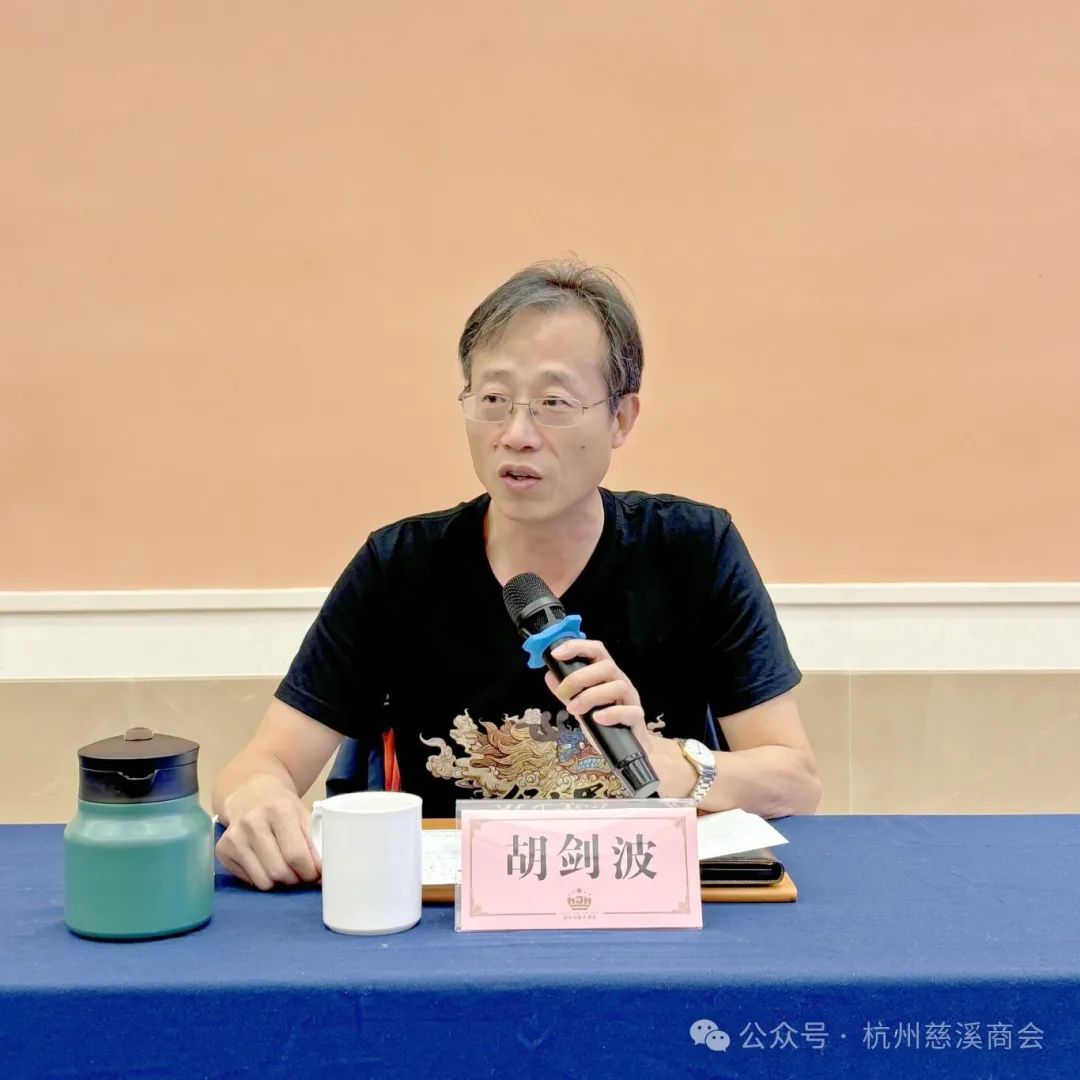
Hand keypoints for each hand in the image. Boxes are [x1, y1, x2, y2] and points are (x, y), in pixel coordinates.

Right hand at [216, 775, 320, 890]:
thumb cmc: (282, 806)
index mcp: (278, 810)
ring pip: (263, 881)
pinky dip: (262, 879)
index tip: (316, 875)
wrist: (250, 794)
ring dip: (279, 883)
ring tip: (286, 872)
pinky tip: (266, 865)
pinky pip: (248, 880)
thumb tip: (321, 874)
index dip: (309, 871)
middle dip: (295, 879)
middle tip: (301, 875)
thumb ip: (312, 841)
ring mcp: (234, 837)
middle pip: (279, 871)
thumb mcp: (302, 815)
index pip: (295, 854)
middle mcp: (252, 823)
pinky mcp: (222, 850)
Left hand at [544, 638, 648, 742]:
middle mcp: (620, 681)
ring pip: (618, 686)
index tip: (557, 654)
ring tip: (574, 710)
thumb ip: (567, 692)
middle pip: (607, 666)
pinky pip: (630, 711)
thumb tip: (550, 676)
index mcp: (606, 674)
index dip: (577, 647)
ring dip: (591, 697)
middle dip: (579, 678)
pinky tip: (597, 719)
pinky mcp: (636, 718)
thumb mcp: (581, 704)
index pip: (596, 650)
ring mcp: (631, 699)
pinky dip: (612, 714)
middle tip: (564, 694)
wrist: (628, 745)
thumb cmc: (604, 720)